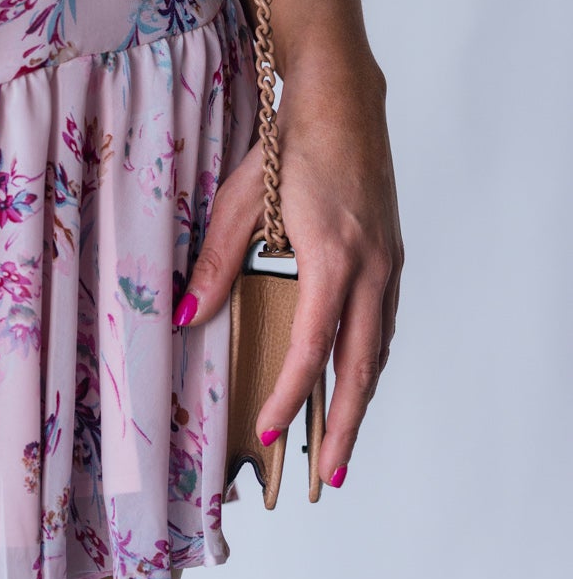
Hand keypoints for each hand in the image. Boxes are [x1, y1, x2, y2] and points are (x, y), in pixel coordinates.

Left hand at [175, 59, 402, 487]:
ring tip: (338, 444)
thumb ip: (215, 262)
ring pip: (379, 350)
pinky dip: (369, 362)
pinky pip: (384, 325)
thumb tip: (187, 316)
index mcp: (333, 258)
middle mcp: (371, 269)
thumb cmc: (286, 147)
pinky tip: (354, 380)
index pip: (312, 348)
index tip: (267, 434)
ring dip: (360, 400)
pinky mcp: (392, 257)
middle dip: (342, 427)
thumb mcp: (240, 201)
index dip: (289, 397)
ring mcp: (388, 264)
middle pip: (361, 369)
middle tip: (326, 476)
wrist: (342, 103)